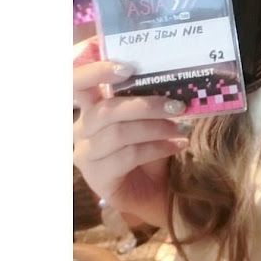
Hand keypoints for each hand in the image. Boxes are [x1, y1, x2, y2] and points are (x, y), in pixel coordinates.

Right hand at [73, 60, 189, 226]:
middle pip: (107, 110)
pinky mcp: (97, 177)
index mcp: (92, 108)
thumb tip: (175, 81)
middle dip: (146, 105)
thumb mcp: (150, 120)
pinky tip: (178, 145)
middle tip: (178, 106)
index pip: (78, 83)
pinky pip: (128, 156)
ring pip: (119, 133)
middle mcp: (82, 129)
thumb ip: (150, 100)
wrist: (154, 191)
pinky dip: (158, 148)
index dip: (96, 72)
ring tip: (183, 129)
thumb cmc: (150, 149)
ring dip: (157, 128)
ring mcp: (86, 155)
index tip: (127, 69)